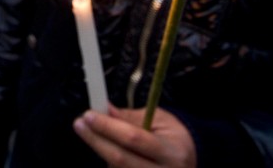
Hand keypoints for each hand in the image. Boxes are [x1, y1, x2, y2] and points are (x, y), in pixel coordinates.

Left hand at [73, 106, 195, 167]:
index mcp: (171, 151)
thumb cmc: (175, 137)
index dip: (108, 127)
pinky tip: (106, 150)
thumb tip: (103, 110)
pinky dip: (109, 163)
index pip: (134, 138)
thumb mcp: (159, 120)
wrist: (192, 160)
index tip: (89, 114)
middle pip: (120, 159)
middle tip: (80, 124)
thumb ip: (130, 118)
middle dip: (96, 140)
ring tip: (91, 134)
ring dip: (100, 151)